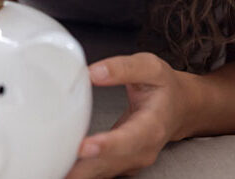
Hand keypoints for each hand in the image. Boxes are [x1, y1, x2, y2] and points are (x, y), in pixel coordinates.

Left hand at [66, 53, 194, 178]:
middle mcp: (143, 150)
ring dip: (77, 172)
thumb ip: (122, 67)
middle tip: (56, 164)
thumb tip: (92, 72)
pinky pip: (97, 172)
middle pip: (110, 163)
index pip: (129, 139)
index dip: (108, 145)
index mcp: (152, 125)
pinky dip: (79, 171)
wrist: (180, 108)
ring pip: (101, 172)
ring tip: (53, 168)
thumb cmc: (163, 87)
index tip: (84, 147)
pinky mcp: (120, 165)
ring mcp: (132, 161)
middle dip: (83, 167)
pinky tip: (60, 167)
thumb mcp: (150, 67)